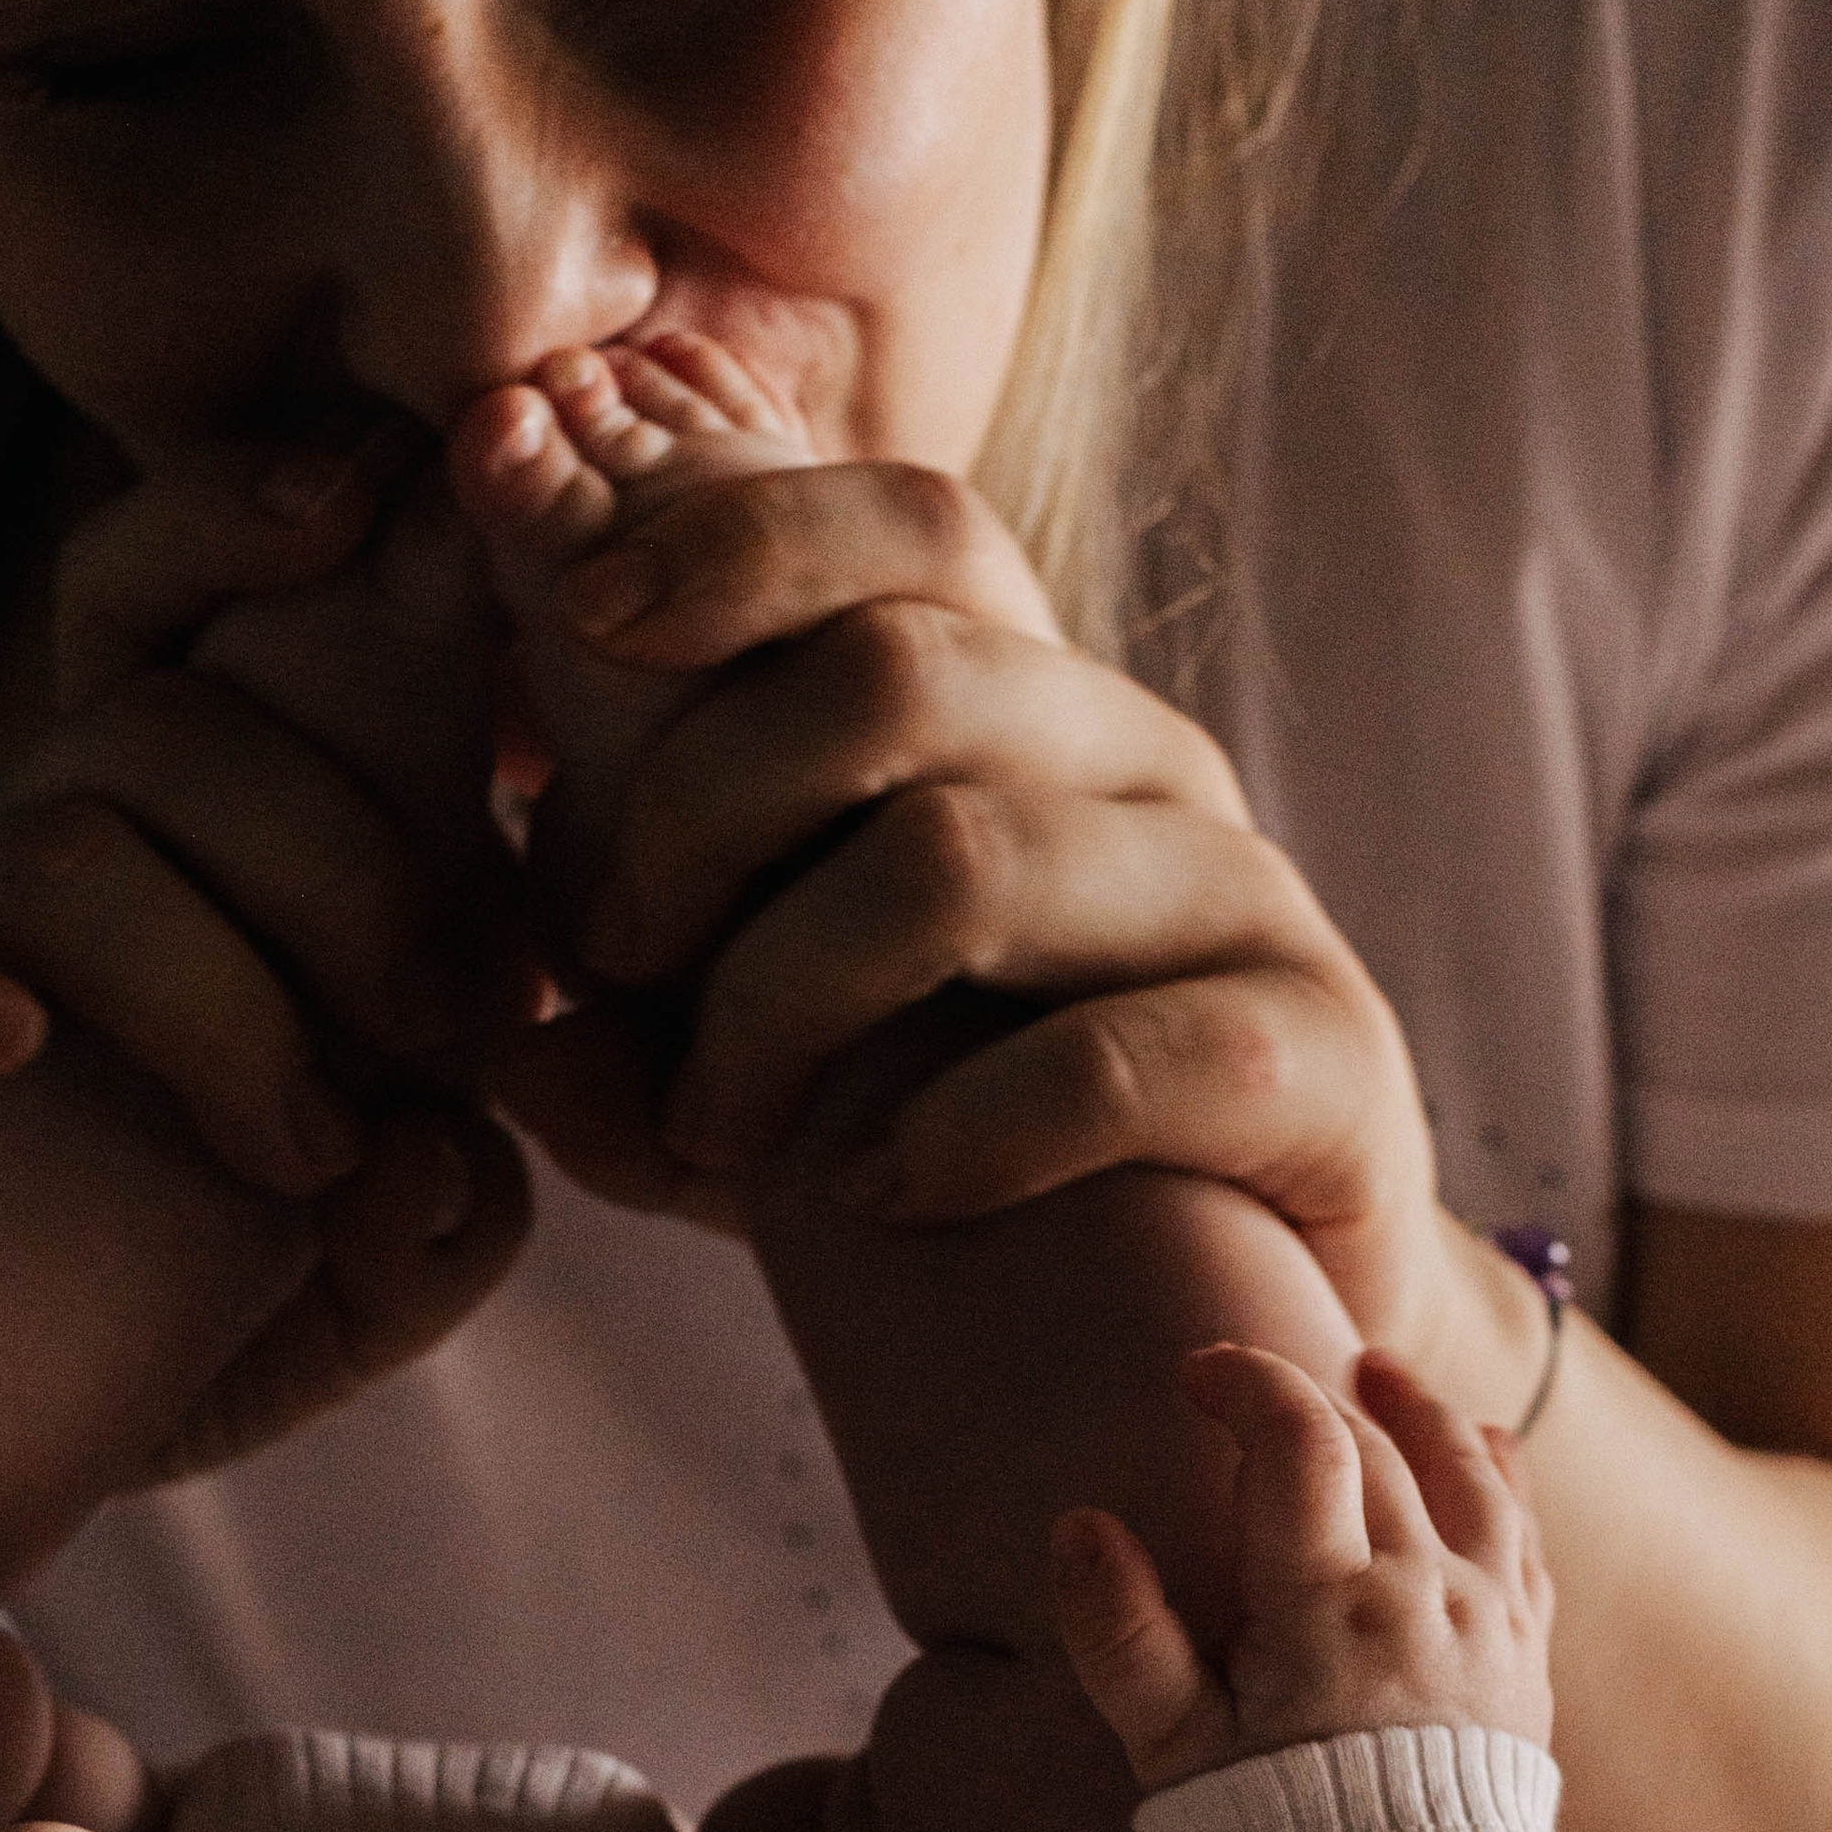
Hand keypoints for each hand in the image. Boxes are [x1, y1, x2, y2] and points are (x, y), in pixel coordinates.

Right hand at [0, 433, 535, 1470]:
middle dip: (349, 859)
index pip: (196, 617)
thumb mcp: (357, 1281)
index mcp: (180, 857)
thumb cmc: (163, 1329)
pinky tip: (6, 1052)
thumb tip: (437, 1157)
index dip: (260, 519)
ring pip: (53, 845)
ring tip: (300, 1156)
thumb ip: (446, 1213)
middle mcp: (32, 862)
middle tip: (456, 1026)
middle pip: (172, 730)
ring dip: (212, 996)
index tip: (377, 499)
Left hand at [484, 457, 1451, 1359]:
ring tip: (719, 1127)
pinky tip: (884, 1196)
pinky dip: (963, 1130)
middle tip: (610, 960)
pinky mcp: (1317, 1059)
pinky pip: (1122, 1056)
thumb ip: (634, 1041)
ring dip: (778, 1000)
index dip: (735, 535)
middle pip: (897, 672)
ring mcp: (1243, 900)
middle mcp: (1142, 762)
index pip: (907, 520)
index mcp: (1023, 705)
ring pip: (963, 860)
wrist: (1232, 1311)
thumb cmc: (965, 1150)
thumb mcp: (769, 1072)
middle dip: (694, 809)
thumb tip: (513, 1044)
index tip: (572, 622)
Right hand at [1056, 1344, 1553, 1799]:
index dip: (1247, 1381)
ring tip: (1377, 1374)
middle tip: (1246, 1389)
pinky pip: (1522, 1537)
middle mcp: (1425, 1592)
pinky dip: (1497, 1477)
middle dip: (1306, 1396)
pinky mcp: (1525, 1656)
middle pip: (1376, 1445)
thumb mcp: (1175, 1749)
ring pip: (1468, 1472)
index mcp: (1331, 1605)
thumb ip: (1122, 1635)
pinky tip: (1480, 1449)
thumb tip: (1079, 1526)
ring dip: (1418, 1412)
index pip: (1299, 1439)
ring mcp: (1489, 1620)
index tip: (1196, 1373)